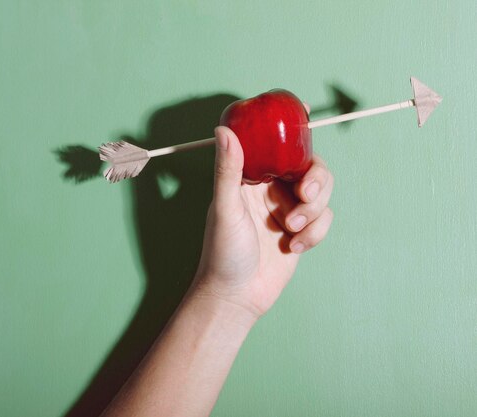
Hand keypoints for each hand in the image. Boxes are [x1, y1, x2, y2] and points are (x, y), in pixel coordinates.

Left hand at [193, 126, 333, 317]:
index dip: (293, 132)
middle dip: (317, 180)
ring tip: (291, 230)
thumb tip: (224, 129)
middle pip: (310, 166)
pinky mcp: (302, 231)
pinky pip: (324, 220)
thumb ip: (227, 170)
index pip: (276, 146)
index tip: (307, 119)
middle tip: (305, 196)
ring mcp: (288, 209)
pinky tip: (292, 248)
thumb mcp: (226, 208)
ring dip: (314, 212)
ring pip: (322, 193)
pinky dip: (314, 234)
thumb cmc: (223, 252)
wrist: (237, 296)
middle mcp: (271, 189)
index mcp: (251, 177)